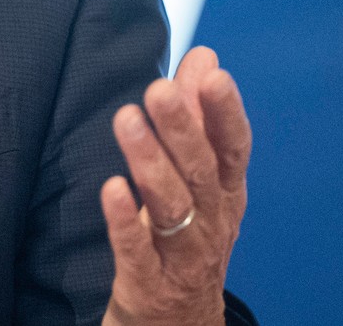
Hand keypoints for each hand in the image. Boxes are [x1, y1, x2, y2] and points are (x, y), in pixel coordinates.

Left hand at [98, 46, 251, 325]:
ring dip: (150, 163)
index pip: (232, 150)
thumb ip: (199, 119)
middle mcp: (211, 225)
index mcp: (225, 197)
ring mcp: (182, 258)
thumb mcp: (199, 182)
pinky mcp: (148, 285)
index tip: (214, 74)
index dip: (225, 113)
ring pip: (171, 208)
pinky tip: (110, 188)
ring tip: (128, 120)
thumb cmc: (188, 242)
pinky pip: (137, 251)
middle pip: (200, 173)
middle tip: (159, 89)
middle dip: (183, 130)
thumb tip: (204, 58)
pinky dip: (124, 220)